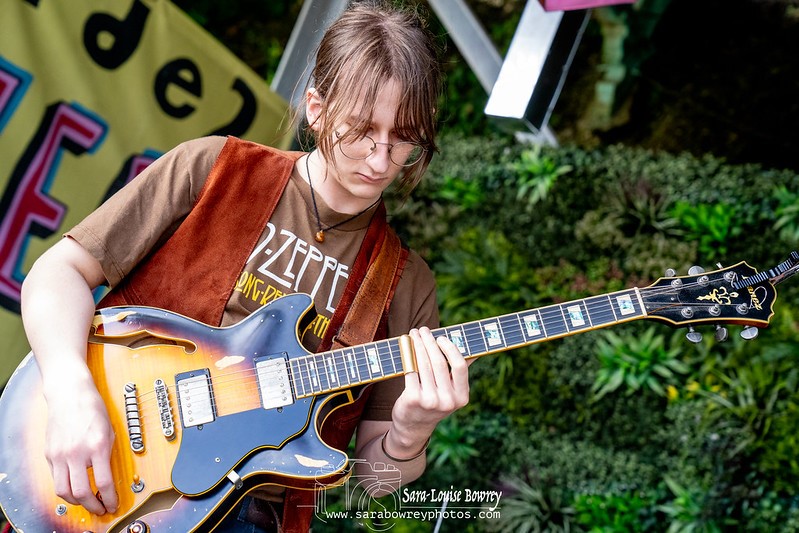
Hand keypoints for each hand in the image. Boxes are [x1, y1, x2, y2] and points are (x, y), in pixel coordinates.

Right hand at [43, 377, 117, 515]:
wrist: (70, 393)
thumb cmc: (92, 408)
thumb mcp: (109, 431)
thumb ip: (107, 454)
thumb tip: (108, 477)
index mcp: (97, 445)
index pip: (103, 482)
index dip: (110, 498)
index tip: (113, 504)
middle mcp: (77, 452)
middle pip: (81, 493)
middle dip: (92, 506)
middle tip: (100, 509)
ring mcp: (60, 454)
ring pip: (64, 491)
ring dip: (77, 502)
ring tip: (86, 501)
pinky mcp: (49, 454)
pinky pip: (56, 479)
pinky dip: (65, 488)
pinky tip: (74, 487)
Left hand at [388, 327, 472, 454]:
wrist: (413, 427)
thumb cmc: (434, 402)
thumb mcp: (451, 392)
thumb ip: (459, 373)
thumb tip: (474, 349)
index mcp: (462, 397)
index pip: (460, 366)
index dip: (450, 349)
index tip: (441, 338)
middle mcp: (448, 401)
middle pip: (439, 363)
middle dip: (430, 342)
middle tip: (423, 330)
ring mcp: (430, 402)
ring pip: (423, 365)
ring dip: (417, 345)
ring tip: (414, 334)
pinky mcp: (413, 400)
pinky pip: (410, 371)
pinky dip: (407, 356)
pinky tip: (405, 347)